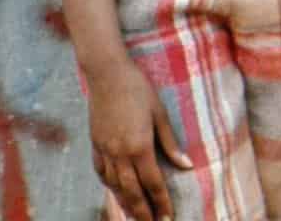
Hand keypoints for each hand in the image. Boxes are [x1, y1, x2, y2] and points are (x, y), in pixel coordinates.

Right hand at [84, 55, 191, 220]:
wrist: (107, 74)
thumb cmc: (138, 89)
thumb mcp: (160, 114)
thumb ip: (171, 143)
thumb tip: (186, 166)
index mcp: (140, 146)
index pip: (153, 182)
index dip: (161, 202)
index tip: (168, 216)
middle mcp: (120, 153)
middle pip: (132, 191)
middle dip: (143, 212)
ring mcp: (104, 150)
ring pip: (114, 186)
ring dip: (125, 203)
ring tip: (135, 216)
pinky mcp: (95, 144)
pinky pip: (101, 172)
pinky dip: (109, 185)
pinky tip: (116, 191)